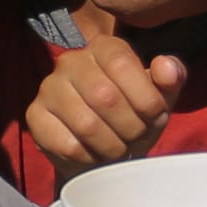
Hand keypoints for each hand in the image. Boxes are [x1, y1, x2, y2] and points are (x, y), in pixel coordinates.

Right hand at [23, 43, 181, 179]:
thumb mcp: (159, 95)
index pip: (122, 64)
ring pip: (86, 124)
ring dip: (112, 146)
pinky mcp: (35, 117)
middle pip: (105, 97)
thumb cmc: (133, 113)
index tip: (155, 115)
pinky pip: (67, 145)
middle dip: (131, 127)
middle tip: (136, 137)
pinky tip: (96, 155)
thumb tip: (167, 68)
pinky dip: (90, 159)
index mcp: (104, 47)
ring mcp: (48, 88)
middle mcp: (71, 61)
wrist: (102, 145)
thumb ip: (170, 78)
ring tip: (119, 148)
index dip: (145, 98)